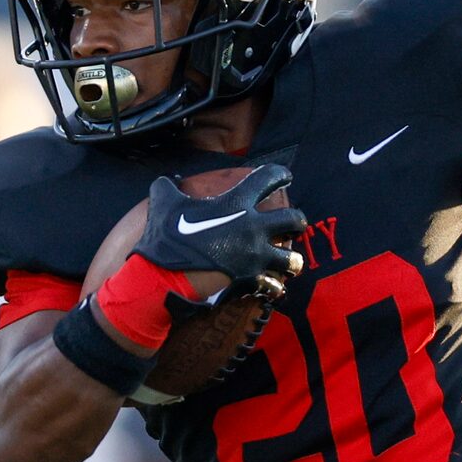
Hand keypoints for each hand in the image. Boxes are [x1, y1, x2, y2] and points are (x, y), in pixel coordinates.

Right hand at [136, 164, 309, 300]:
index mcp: (237, 204)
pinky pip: (275, 286)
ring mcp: (256, 256)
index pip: (268, 179)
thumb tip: (165, 181)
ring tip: (287, 260)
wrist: (166, 274)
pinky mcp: (251, 280)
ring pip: (292, 259)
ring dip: (291, 260)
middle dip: (297, 221)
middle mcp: (253, 228)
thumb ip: (167, 187)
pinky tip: (272, 286)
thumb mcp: (164, 202)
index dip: (279, 174)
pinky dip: (274, 287)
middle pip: (293, 220)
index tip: (285, 176)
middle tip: (292, 224)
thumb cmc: (168, 236)